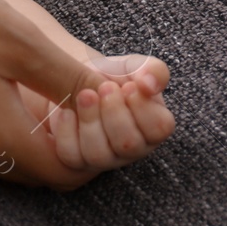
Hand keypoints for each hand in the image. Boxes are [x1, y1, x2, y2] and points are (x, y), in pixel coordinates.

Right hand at [0, 0, 139, 189]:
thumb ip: (65, 77)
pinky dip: (7, 112)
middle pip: (40, 164)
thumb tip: (101, 101)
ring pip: (7, 145)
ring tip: (60, 78)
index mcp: (0, 136)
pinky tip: (9, 70)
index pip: (71, 169)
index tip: (114, 99)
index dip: (104, 143)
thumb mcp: (17, 38)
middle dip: (76, 135)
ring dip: (41, 123)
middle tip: (94, 91)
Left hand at [21, 54, 175, 170]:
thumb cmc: (112, 77)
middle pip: (129, 145)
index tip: (128, 86)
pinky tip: (67, 111)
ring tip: (84, 94)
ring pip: (99, 154)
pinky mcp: (78, 159)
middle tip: (104, 87)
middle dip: (114, 114)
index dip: (143, 107)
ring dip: (90, 122)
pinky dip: (67, 132)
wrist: (77, 80)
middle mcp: (133, 147)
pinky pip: (71, 156)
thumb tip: (149, 84)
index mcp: (154, 125)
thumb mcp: (133, 67)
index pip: (160, 128)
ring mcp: (106, 157)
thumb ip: (152, 70)